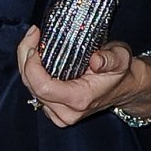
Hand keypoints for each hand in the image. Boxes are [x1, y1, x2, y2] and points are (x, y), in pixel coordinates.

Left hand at [17, 25, 150, 126]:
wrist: (124, 88)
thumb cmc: (120, 71)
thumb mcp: (121, 58)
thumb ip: (111, 58)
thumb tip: (96, 60)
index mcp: (79, 100)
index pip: (42, 86)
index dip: (32, 64)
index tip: (36, 41)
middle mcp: (66, 112)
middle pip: (31, 85)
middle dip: (25, 57)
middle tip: (33, 35)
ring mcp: (59, 114)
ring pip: (29, 88)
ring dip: (27, 64)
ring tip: (34, 42)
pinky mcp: (54, 112)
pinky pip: (33, 91)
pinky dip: (31, 73)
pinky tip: (37, 58)